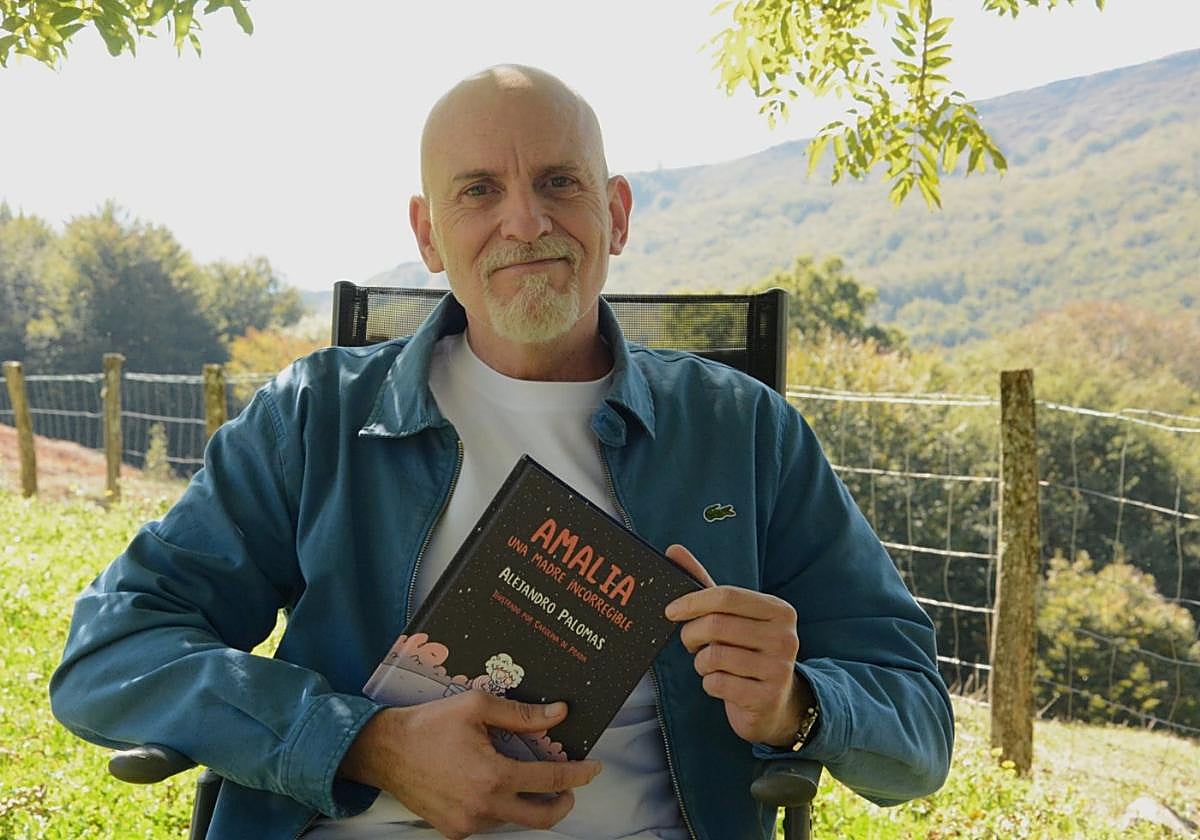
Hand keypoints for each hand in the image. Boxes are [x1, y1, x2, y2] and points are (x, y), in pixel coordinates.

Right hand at [338, 692, 601, 838]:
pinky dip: (499, 807)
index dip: (578, 775)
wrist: (384, 751)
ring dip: (526, 802)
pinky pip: (488, 823)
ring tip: (524, 777)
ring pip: (513, 820)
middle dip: (563, 803)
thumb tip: (559, 714)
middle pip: (541, 817)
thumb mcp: (476, 707)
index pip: (550, 780)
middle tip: (568, 787)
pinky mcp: (453, 831)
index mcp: (493, 775)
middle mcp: (483, 806)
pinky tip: (493, 785)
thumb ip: (521, 714)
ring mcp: (467, 823)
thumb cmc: (429, 724)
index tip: (593, 768)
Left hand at [664, 544, 808, 746]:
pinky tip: (722, 684)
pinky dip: (709, 684)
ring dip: (701, 662)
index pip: (727, 596)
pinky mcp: (767, 697)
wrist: (774, 704)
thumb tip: (673, 550)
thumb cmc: (746, 651)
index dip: (692, 602)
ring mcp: (779, 668)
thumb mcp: (731, 618)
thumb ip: (704, 584)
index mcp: (779, 610)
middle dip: (691, 635)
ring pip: (714, 656)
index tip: (671, 610)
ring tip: (710, 664)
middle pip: (717, 625)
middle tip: (690, 642)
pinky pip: (717, 684)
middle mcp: (785, 637)